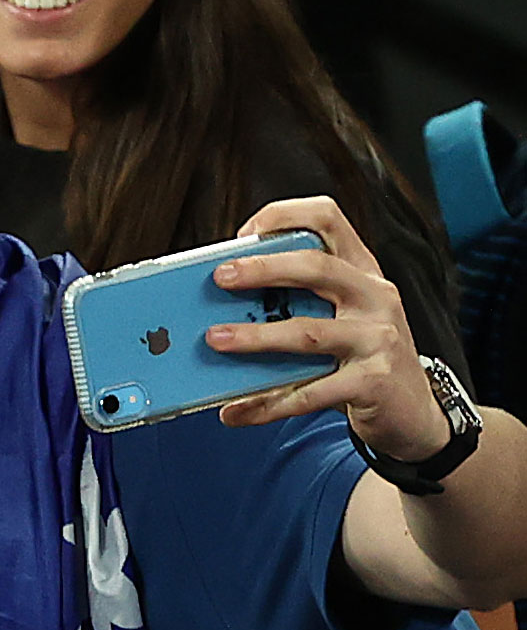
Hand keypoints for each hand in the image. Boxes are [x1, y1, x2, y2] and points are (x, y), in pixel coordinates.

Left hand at [206, 195, 449, 460]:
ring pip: (308, 332)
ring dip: (255, 336)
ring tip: (214, 340)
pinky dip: (268, 403)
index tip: (244, 233)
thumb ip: (293, 304)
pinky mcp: (373, 382)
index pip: (328, 219)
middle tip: (220, 277)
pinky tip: (236, 411)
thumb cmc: (361, 357)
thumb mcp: (337, 318)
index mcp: (361, 270)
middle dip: (263, 268)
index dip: (283, 216)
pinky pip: (310, 392)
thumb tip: (216, 311)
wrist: (413, 413)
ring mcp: (378, 338)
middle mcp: (375, 296)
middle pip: (317, 267)